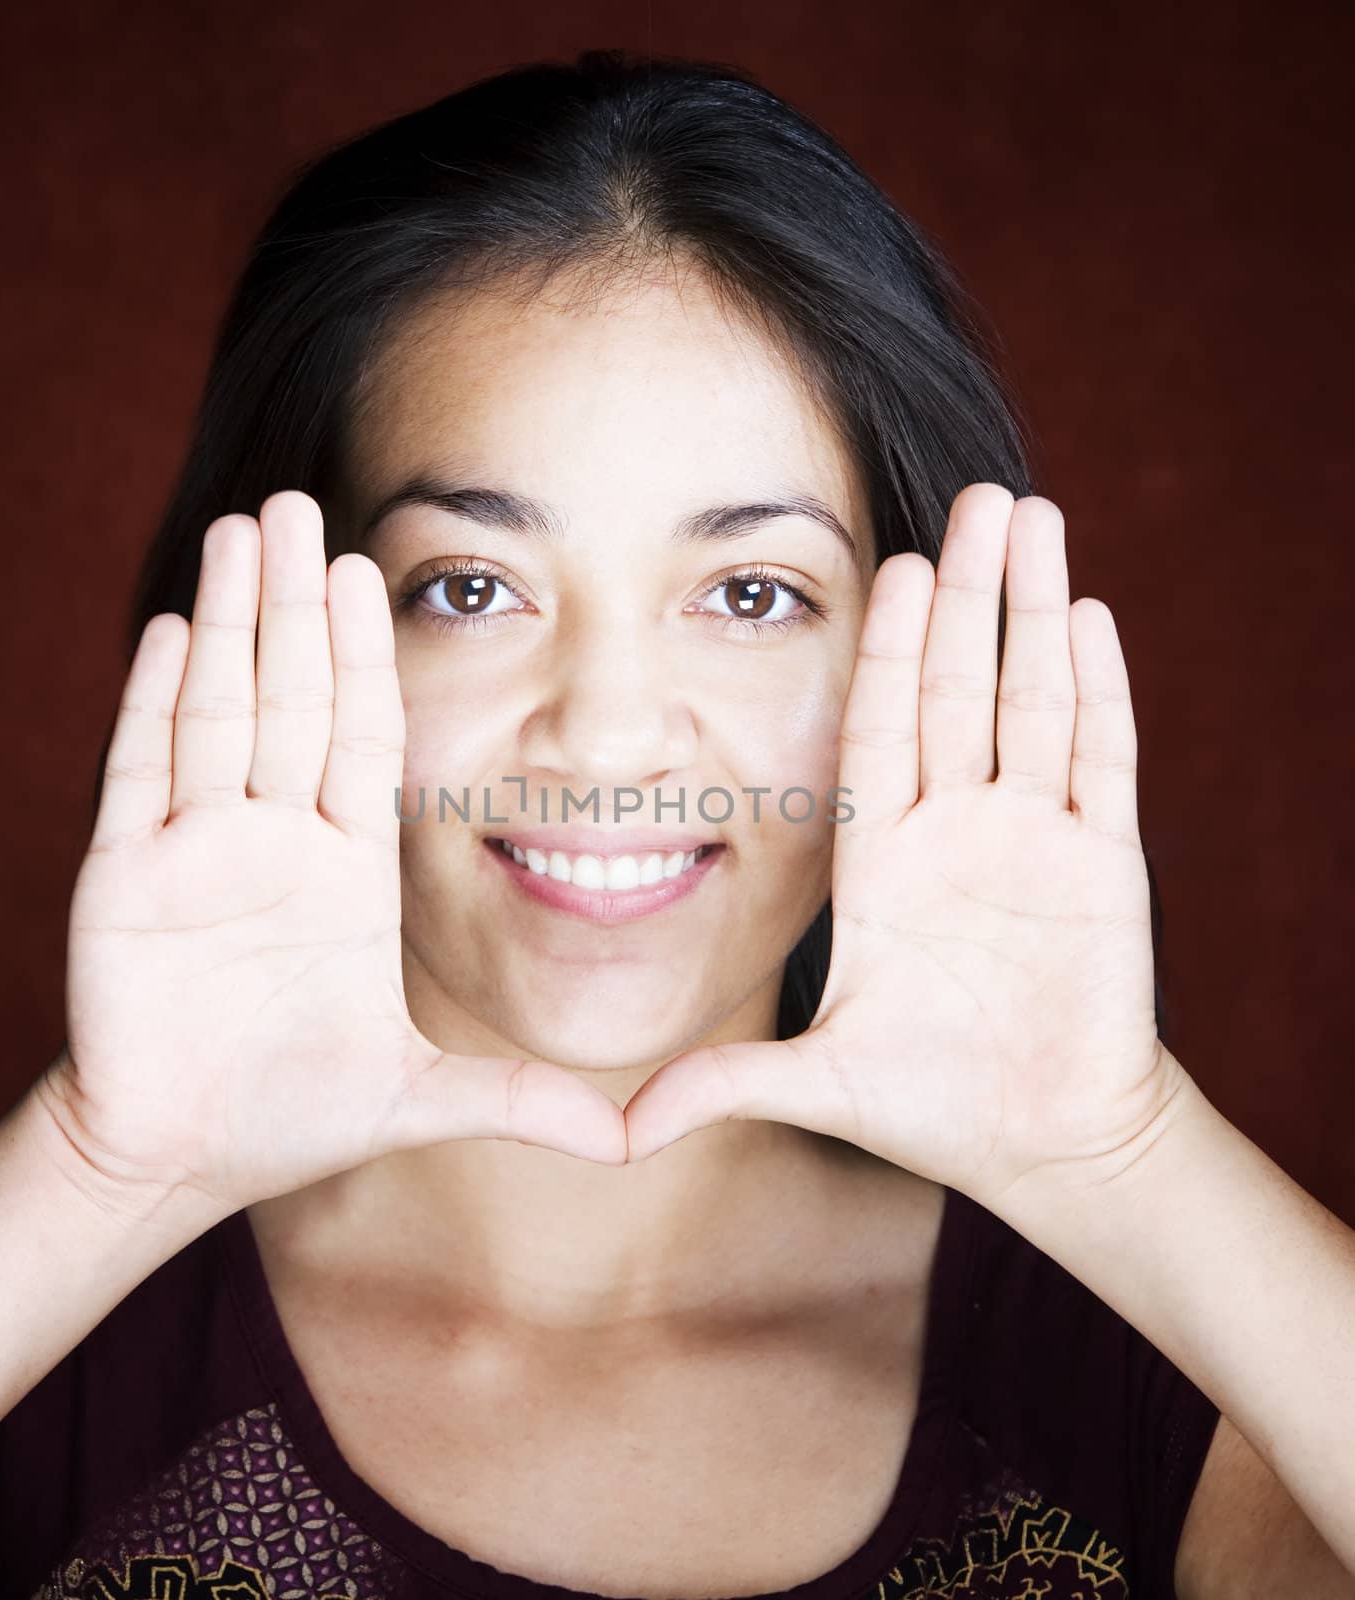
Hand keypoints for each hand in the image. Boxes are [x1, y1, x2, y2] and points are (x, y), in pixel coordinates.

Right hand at [43, 491, 626, 1219]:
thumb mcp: (421, 1100)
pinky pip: (141, 775)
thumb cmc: (295, 1114)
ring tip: (244, 534)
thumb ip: (518, 1102)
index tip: (373, 572)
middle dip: (295, 607)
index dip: (364, 656)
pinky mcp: (125, 881)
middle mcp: (275, 841)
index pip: (360, 735)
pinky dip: (152, 703)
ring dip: (229, 624)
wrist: (184, 1156)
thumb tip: (630, 1144)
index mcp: (346, 869)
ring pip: (216, 713)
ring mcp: (196, 852)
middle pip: (288, 698)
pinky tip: (171, 630)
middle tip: (301, 508)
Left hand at [623, 483, 1189, 1212]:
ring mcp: (1034, 838)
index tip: (889, 566)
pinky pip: (1103, 760)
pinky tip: (1092, 616)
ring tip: (1036, 517)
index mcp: (884, 861)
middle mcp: (956, 830)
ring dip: (1034, 613)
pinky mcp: (1104, 864)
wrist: (1043, 1142)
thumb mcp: (818, 1083)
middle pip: (959, 688)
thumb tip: (613, 1131)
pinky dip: (1101, 691)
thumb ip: (722, 1087)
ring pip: (1033, 700)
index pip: (880, 731)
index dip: (888, 650)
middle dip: (967, 596)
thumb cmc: (932, 1104)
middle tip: (974, 498)